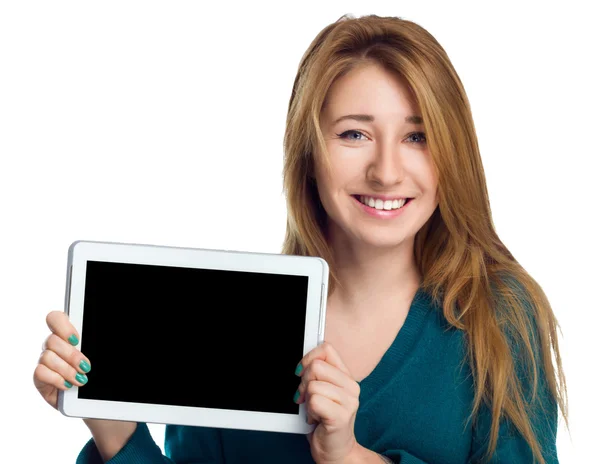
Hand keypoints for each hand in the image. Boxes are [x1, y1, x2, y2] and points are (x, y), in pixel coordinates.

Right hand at [33, 311, 90, 408]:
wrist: (86, 397)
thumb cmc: (93, 373)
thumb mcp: (96, 356)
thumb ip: (91, 346)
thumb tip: (88, 348)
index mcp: (66, 334)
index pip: (55, 318)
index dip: (63, 327)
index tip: (77, 340)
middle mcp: (53, 345)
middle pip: (52, 340)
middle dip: (71, 355)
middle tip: (85, 366)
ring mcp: (44, 360)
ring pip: (47, 357)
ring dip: (66, 369)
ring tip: (80, 379)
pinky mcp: (39, 377)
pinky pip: (41, 372)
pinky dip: (57, 379)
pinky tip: (67, 385)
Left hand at [294, 341, 360, 463]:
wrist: (335, 450)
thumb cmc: (325, 419)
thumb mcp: (323, 392)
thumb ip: (318, 375)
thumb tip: (302, 363)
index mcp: (346, 376)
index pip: (326, 349)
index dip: (308, 358)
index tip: (300, 372)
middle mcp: (351, 386)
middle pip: (316, 366)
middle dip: (303, 382)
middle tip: (305, 397)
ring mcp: (349, 401)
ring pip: (313, 385)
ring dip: (307, 400)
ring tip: (315, 410)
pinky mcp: (341, 416)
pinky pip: (314, 401)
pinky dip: (309, 411)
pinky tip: (316, 419)